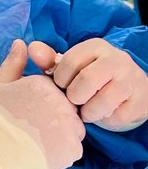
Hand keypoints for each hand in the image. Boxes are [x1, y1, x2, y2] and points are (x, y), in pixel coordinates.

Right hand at [0, 40, 84, 168]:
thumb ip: (13, 64)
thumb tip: (21, 43)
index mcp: (45, 84)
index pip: (57, 92)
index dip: (43, 105)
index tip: (27, 117)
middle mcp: (61, 101)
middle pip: (69, 110)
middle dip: (55, 120)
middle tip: (32, 132)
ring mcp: (69, 125)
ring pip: (74, 130)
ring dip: (61, 137)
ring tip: (36, 145)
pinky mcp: (71, 148)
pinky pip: (73, 150)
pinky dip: (61, 154)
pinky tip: (41, 155)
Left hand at [29, 38, 147, 130]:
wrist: (129, 95)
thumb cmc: (91, 82)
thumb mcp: (69, 69)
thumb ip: (49, 60)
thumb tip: (31, 47)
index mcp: (96, 47)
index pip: (68, 62)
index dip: (60, 80)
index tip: (64, 86)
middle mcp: (117, 58)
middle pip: (85, 81)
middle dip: (75, 98)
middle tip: (77, 100)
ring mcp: (132, 78)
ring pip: (101, 102)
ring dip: (89, 113)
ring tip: (90, 110)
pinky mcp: (141, 100)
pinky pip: (116, 117)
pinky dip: (106, 121)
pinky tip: (107, 114)